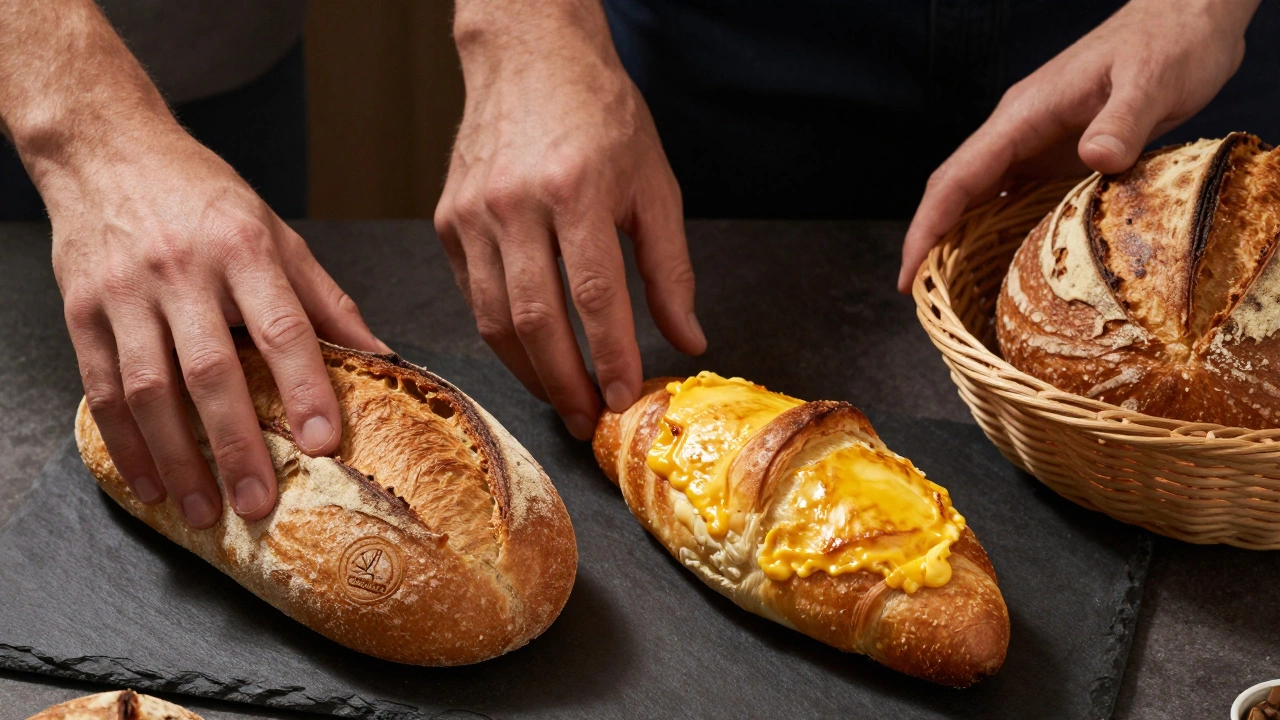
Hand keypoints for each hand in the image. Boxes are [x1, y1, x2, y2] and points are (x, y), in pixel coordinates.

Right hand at [47, 120, 388, 527]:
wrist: (108, 151)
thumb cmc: (204, 197)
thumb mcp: (277, 234)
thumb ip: (327, 301)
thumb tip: (382, 357)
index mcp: (244, 249)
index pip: (282, 328)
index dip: (305, 388)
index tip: (325, 441)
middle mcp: (183, 272)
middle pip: (212, 371)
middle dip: (236, 445)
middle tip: (260, 502)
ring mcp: (126, 294)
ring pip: (150, 391)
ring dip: (178, 459)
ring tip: (203, 510)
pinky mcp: (82, 312)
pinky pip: (102, 389)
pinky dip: (125, 443)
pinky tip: (149, 482)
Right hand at [436, 1, 706, 439]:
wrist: (530, 57)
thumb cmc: (600, 116)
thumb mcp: (654, 185)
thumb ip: (670, 268)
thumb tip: (687, 339)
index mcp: (578, 188)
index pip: (595, 296)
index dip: (611, 358)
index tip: (625, 398)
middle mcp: (517, 202)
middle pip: (536, 319)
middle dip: (566, 384)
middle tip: (589, 420)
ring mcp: (474, 213)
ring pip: (494, 319)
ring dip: (530, 372)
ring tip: (562, 400)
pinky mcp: (449, 221)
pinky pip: (473, 296)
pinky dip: (500, 336)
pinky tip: (529, 355)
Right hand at [898, 0, 1260, 292]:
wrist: (1189, 17)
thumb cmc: (1171, 41)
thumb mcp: (1152, 79)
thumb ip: (1122, 120)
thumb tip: (1096, 159)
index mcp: (1023, 115)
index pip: (957, 178)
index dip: (927, 228)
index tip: (909, 274)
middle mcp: (1019, 132)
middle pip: (956, 192)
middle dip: (931, 243)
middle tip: (923, 297)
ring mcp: (1038, 144)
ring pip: (982, 198)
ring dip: (962, 241)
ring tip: (953, 293)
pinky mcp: (1060, 155)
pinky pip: (1017, 198)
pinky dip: (1001, 233)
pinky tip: (1005, 266)